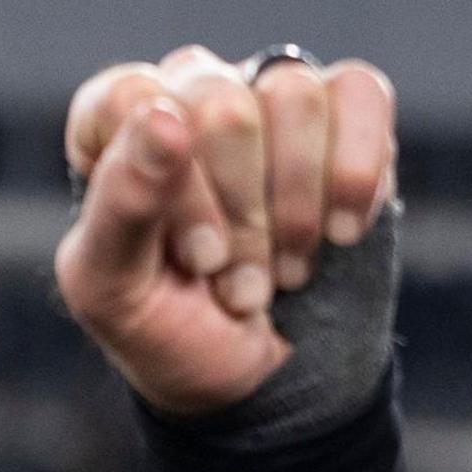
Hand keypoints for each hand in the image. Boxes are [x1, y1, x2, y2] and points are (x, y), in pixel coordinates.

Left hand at [56, 47, 396, 413]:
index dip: (174, 186)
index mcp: (112, 130)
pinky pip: (359, 92)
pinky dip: (356, 172)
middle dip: (238, 212)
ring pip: (292, 94)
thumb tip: (164, 115)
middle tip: (232, 275)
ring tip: (283, 269)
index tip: (195, 260)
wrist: (259, 380)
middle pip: (220, 102)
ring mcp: (266, 101)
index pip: (133, 102)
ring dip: (295, 205)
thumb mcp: (113, 290)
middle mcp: (187, 98)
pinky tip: (341, 232)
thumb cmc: (166, 328)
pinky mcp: (342, 116)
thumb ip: (120, 204)